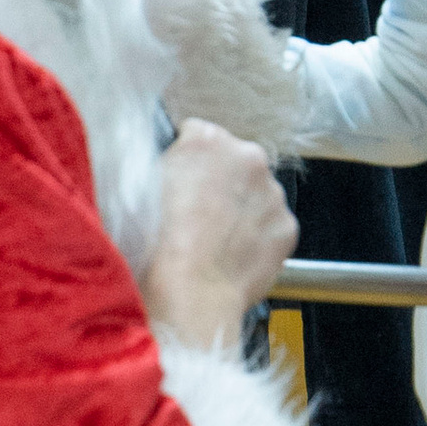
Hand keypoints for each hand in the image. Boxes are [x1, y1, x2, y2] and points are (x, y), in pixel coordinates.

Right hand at [144, 121, 296, 353]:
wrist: (190, 291)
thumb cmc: (157, 244)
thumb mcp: (140, 185)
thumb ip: (164, 162)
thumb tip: (172, 166)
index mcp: (207, 138)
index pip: (198, 134)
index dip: (186, 161)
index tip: (179, 182)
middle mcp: (248, 157)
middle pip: (234, 161)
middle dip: (220, 181)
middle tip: (197, 214)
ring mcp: (272, 192)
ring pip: (256, 193)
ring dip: (241, 208)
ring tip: (214, 239)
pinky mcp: (287, 226)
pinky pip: (271, 225)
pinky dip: (258, 236)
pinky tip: (233, 253)